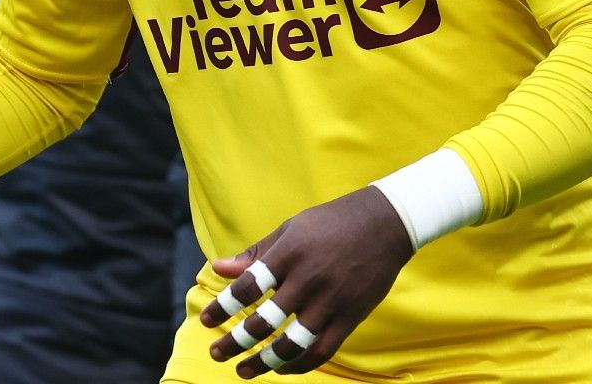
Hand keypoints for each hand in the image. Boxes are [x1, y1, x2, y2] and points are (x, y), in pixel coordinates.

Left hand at [200, 186, 411, 376]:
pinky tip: (282, 368)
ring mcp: (331, 301)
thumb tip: (218, 268)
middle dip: (236, 341)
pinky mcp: (351, 316)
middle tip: (216, 353)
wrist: (385, 224)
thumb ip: (256, 253)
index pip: (248, 286)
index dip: (223, 306)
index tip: (206, 320)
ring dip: (265, 362)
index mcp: (290, 253)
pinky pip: (322, 350)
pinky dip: (299, 364)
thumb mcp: (290, 229)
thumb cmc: (331, 223)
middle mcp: (309, 279)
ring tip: (244, 370)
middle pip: (265, 321)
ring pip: (292, 343)